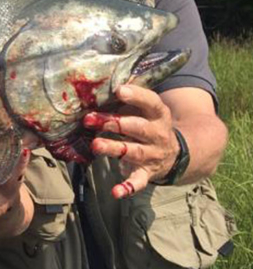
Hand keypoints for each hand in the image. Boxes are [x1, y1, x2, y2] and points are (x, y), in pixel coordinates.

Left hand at [83, 84, 178, 198]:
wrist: (177, 153)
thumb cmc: (149, 123)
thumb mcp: (145, 109)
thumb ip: (129, 97)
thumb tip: (103, 76)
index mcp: (159, 114)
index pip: (151, 102)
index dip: (137, 96)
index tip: (119, 90)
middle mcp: (158, 134)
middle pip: (137, 127)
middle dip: (115, 123)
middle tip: (90, 120)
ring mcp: (154, 154)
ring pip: (134, 152)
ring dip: (114, 149)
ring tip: (96, 145)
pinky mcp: (148, 172)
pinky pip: (139, 181)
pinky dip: (128, 187)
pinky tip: (115, 192)